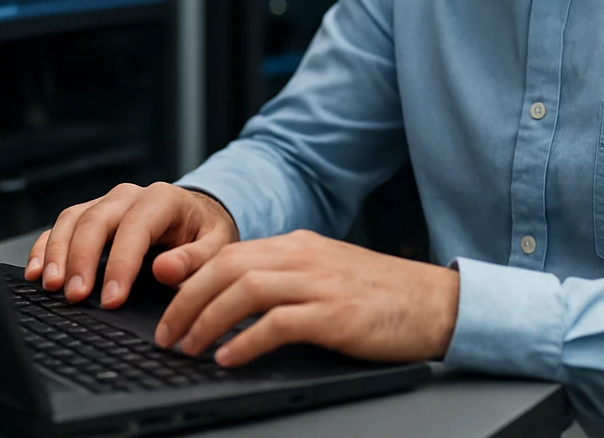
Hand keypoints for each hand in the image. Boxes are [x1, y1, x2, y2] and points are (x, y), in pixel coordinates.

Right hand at [24, 182, 238, 307]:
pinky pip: (61, 226)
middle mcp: (130, 196)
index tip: (111, 299)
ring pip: (72, 220)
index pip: (135, 228)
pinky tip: (36, 272)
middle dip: (81, 259)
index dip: (120, 264)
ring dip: (57, 253)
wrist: (197, 216)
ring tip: (51, 286)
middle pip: (96, 220)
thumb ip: (196, 260)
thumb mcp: (217, 246)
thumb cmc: (205, 233)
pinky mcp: (90, 215)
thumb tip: (165, 269)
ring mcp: (106, 203)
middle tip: (75, 296)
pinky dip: (45, 247)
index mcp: (163, 199)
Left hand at [152, 230, 459, 367]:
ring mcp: (320, 283)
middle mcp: (304, 257)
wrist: (437, 303)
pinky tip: (228, 358)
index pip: (229, 254)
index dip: (191, 281)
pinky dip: (246, 340)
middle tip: (166, 333)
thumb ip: (284, 279)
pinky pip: (278, 322)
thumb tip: (233, 301)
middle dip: (186, 301)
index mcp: (298, 245)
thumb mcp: (326, 276)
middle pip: (227, 267)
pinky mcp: (336, 314)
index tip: (169, 309)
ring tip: (188, 348)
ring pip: (244, 290)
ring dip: (206, 320)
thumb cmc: (382, 297)